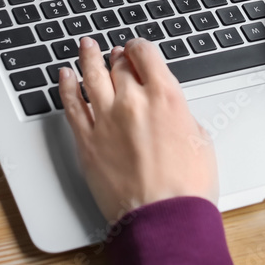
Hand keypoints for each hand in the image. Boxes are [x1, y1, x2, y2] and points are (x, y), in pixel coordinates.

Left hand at [58, 37, 218, 222]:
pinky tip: (65, 76)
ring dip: (88, 57)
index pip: (145, 54)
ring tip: (86, 46)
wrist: (164, 218)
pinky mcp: (87, 141)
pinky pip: (72, 105)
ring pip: (91, 76)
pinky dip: (67, 86)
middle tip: (114, 54)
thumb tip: (172, 113)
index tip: (135, 48)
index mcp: (165, 96)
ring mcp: (106, 119)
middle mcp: (133, 102)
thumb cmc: (187, 187)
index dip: (139, 47)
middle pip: (118, 64)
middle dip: (117, 56)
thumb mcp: (200, 139)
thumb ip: (181, 116)